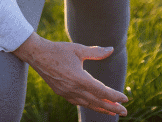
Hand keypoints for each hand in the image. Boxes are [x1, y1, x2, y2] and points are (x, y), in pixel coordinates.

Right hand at [13, 34, 128, 115]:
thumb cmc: (58, 50)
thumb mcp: (78, 49)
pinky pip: (78, 102)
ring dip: (101, 108)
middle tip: (125, 112)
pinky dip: (88, 105)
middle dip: (112, 108)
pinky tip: (94, 105)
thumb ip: (96, 52)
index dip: (115, 96)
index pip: (102, 91)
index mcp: (79, 78)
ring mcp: (66, 92)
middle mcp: (73, 88)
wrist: (36, 54)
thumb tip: (111, 49)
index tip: (125, 99)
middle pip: (97, 101)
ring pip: (88, 104)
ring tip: (112, 112)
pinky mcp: (61, 92)